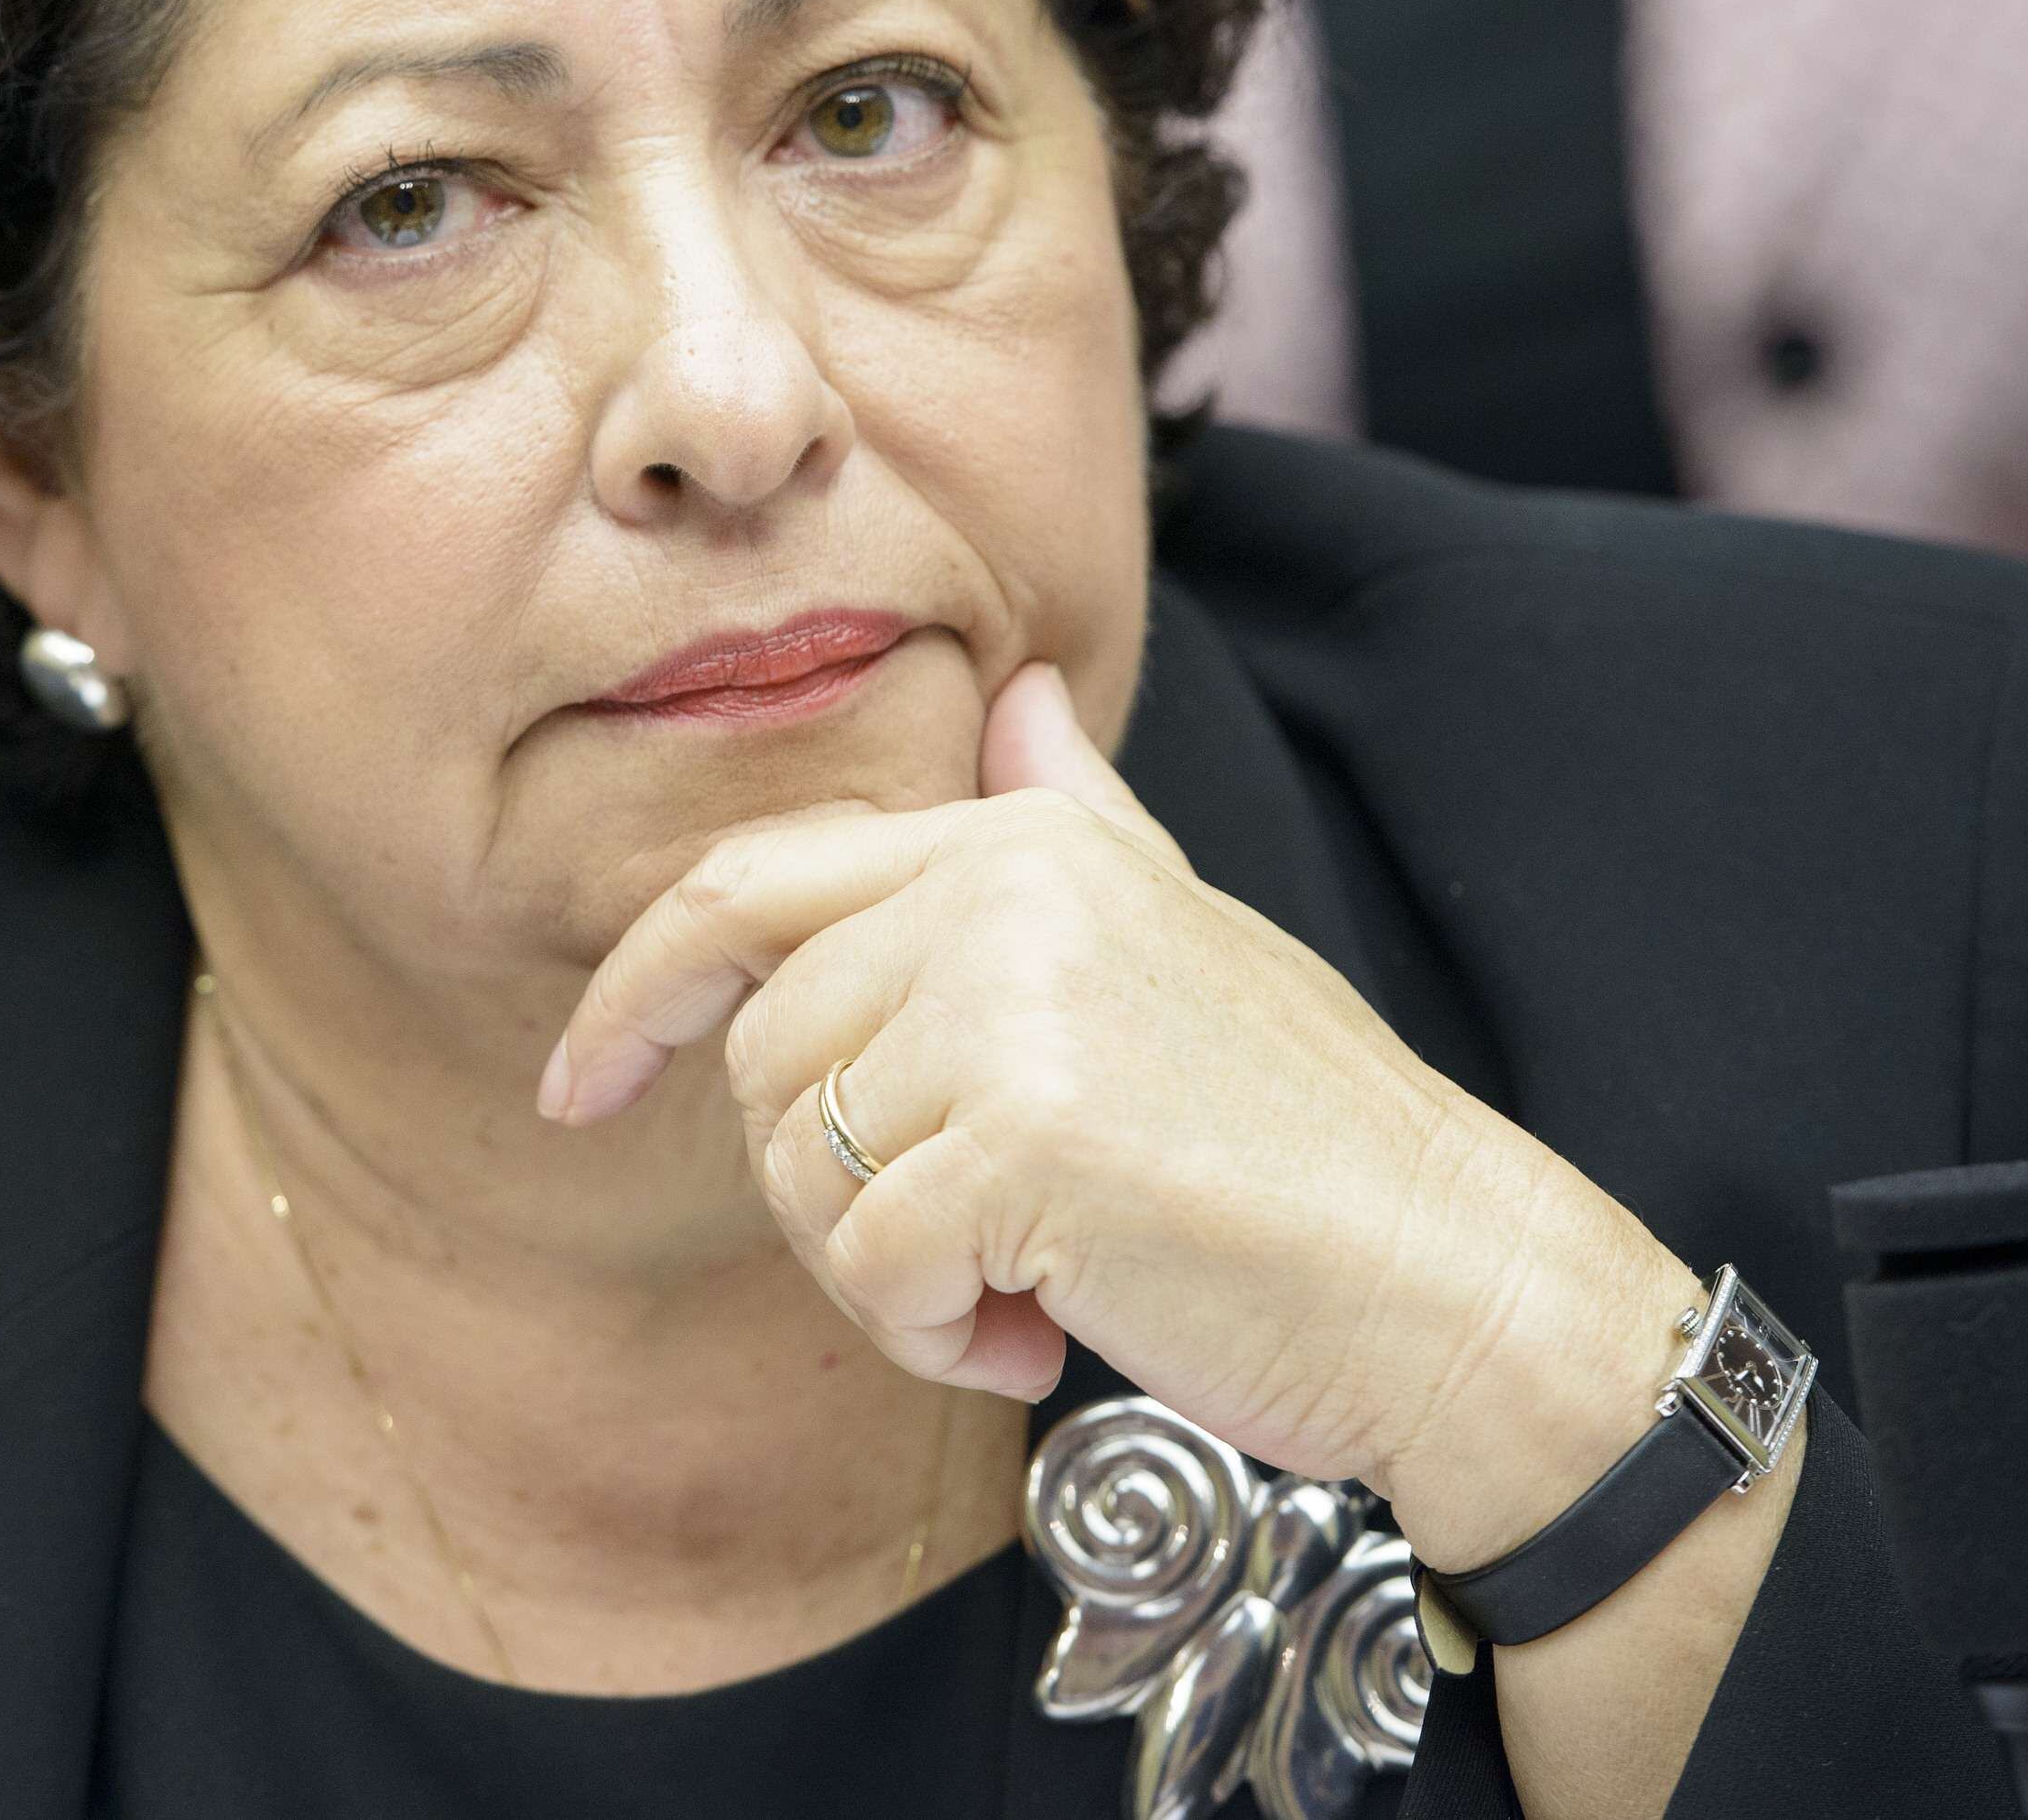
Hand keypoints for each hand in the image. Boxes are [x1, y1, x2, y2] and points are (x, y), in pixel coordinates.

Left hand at [538, 658, 1697, 1563]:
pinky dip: (931, 1334)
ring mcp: (1011, 1003)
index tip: (577, 1087)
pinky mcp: (1023, 1135)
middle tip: (957, 1255)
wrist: (1450, 1280)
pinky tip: (1045, 1333)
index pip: (746, 887)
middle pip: (758, 1056)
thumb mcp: (1177, 934)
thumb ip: (1074, 816)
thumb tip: (1013, 693)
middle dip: (820, 1192)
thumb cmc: (1305, 1143)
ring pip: (797, 1171)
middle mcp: (1005, 890)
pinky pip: (869, 1265)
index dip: (634, 990)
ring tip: (1027, 1288)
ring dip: (885, 1278)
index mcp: (1025, 837)